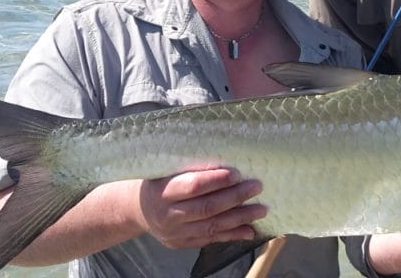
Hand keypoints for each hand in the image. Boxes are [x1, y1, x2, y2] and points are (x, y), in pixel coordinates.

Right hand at [137, 168, 266, 249]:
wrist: (139, 210)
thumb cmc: (159, 182)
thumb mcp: (165, 171)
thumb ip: (189, 167)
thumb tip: (226, 157)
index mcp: (163, 192)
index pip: (193, 186)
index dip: (216, 180)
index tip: (237, 173)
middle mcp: (169, 215)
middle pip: (207, 208)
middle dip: (235, 197)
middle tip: (256, 187)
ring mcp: (176, 233)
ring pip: (212, 226)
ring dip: (240, 218)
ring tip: (260, 209)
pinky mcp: (184, 243)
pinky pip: (211, 240)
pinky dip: (232, 235)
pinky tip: (249, 230)